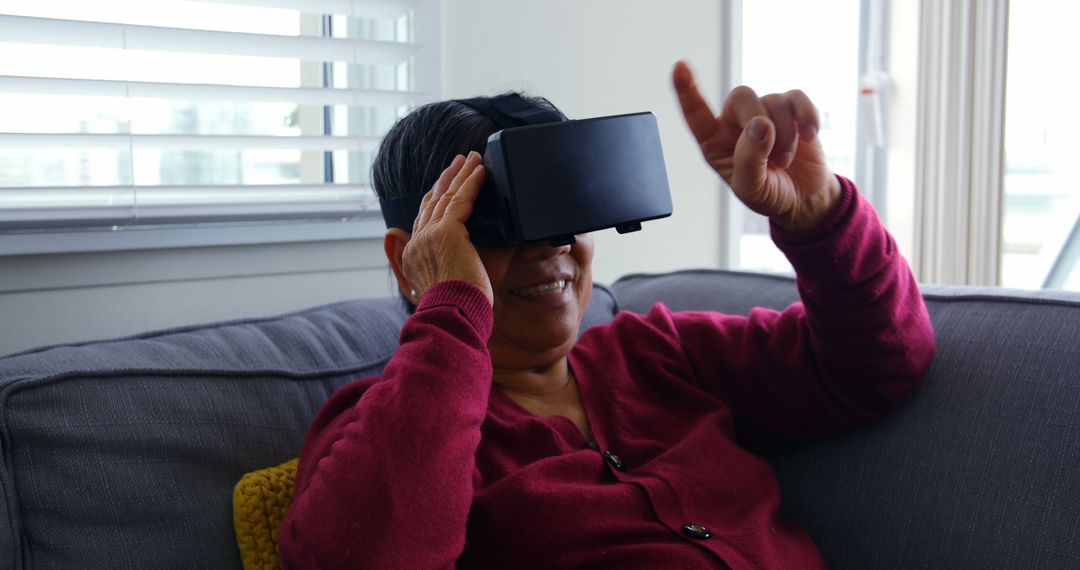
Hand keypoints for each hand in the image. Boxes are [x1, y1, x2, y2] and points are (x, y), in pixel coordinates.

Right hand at [402, 152, 493, 304]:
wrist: (453, 316)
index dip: (434, 199)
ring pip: (447, 196)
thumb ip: (458, 263)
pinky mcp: (447, 231)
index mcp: (414, 256)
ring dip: (460, 174)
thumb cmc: (458, 308)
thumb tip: (470, 249)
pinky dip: (472, 183)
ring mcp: (430, 235)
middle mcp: (417, 242)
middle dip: (446, 180)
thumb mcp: (452, 284)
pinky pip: (462, 199)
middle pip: (432, 202)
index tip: (444, 186)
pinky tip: (481, 170)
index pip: (423, 219)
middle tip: (458, 161)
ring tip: (471, 157)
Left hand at [672, 60, 840, 230]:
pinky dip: (807, 116)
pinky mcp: (790, 109)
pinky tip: (809, 136)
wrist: (803, 197)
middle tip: (776, 158)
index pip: (696, 114)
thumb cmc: (769, 194)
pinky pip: (797, 97)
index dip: (687, 91)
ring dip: (786, 134)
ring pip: (773, 100)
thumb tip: (760, 125)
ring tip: (786, 161)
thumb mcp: (752, 189)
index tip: (679, 67)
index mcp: (715, 143)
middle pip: (740, 96)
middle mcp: (735, 122)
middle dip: (760, 121)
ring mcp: (763, 112)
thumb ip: (749, 160)